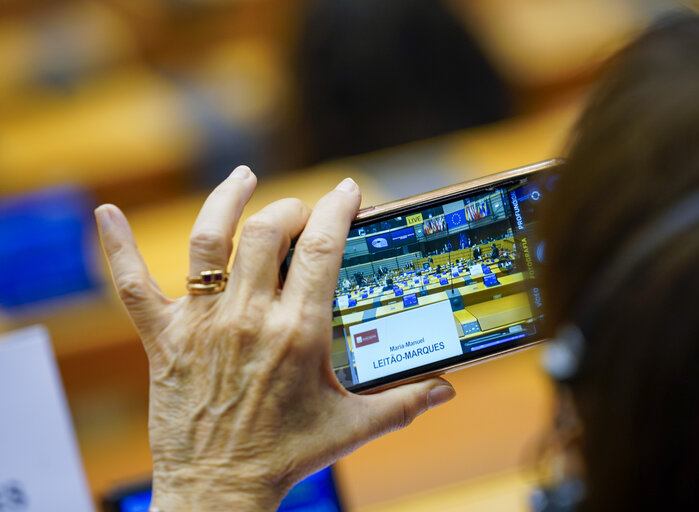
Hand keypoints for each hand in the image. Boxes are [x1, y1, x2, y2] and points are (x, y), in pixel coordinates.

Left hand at [95, 166, 455, 511]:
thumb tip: (451, 389)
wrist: (219, 491)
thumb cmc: (287, 457)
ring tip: (242, 178)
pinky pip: (133, 286)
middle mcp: (249, 318)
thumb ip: (406, 402)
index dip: (339, 208)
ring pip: (209, 242)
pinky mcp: (164, 339)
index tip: (348, 190)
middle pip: (269, 233)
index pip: (324, 248)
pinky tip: (106, 214)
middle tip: (303, 213)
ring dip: (225, 202)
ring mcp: (202, 324)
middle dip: (291, 209)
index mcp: (299, 333)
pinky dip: (117, 247)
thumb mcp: (353, 427)